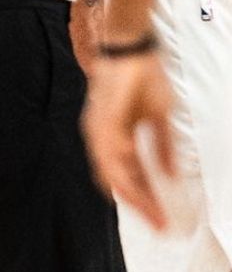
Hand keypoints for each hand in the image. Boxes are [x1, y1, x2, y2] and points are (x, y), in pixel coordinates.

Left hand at [82, 51, 174, 228]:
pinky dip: (121, 170)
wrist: (129, 48)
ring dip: (132, 194)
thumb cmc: (143, 79)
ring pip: (112, 173)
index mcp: (116, 141)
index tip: (162, 220)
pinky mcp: (101, 120)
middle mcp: (103, 141)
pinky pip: (109, 152)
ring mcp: (100, 132)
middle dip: (140, 205)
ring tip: (151, 211)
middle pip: (119, 183)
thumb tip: (172, 173)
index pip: (131, 179)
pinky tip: (135, 181)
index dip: (146, 201)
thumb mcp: (159, 118)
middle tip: (158, 224)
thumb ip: (163, 147)